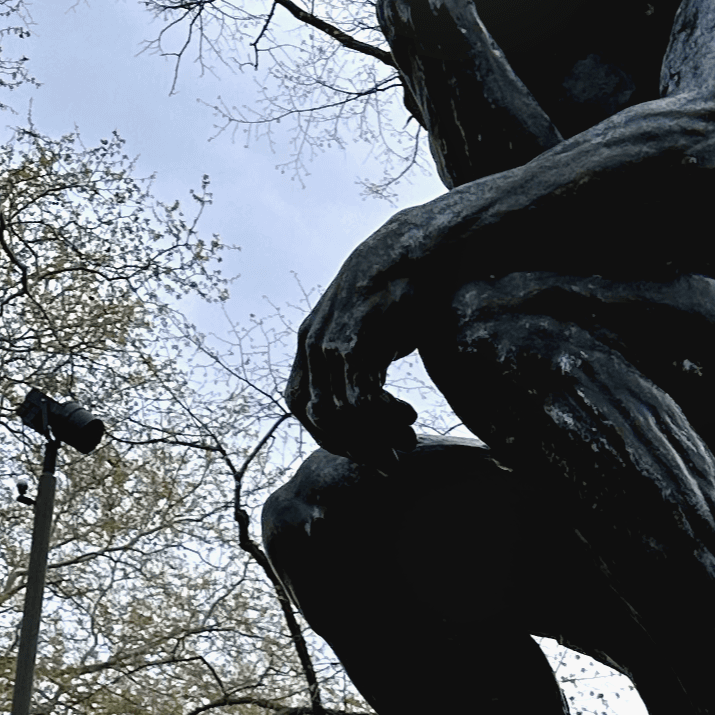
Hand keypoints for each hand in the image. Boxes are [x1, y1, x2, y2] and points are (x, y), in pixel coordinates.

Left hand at [285, 222, 429, 464]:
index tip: (362, 447)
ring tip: (407, 442)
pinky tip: (409, 417)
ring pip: (340, 415)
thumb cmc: (399, 292)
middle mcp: (311, 345)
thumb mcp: (370, 331)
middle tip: (388, 463)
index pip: (300, 404)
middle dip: (354, 446)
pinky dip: (384, 418)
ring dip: (375, 436)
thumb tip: (372, 398)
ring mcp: (329, 344)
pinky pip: (360, 400)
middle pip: (318, 417)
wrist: (414, 250)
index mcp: (309, 343)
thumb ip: (361, 362)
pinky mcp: (355, 343)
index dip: (328, 433)